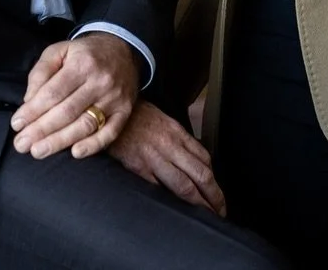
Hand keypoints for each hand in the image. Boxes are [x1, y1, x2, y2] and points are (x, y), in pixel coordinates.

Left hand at [10, 32, 138, 160]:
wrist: (123, 50)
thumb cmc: (85, 53)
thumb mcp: (60, 50)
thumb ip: (42, 71)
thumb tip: (29, 100)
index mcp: (81, 64)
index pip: (53, 92)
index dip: (33, 110)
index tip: (17, 124)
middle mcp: (100, 82)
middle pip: (67, 112)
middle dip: (41, 130)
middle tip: (21, 144)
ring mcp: (114, 98)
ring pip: (85, 125)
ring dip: (60, 141)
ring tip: (39, 151)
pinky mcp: (124, 112)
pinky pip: (110, 133)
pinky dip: (93, 145)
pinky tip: (75, 152)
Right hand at [108, 101, 225, 217]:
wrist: (106, 112)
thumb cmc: (134, 117)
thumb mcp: (162, 120)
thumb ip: (177, 139)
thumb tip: (192, 158)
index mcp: (177, 133)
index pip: (204, 158)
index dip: (215, 179)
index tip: (218, 193)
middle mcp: (169, 145)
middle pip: (200, 174)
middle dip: (214, 196)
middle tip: (220, 211)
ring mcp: (154, 157)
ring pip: (184, 185)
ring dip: (198, 203)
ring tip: (205, 215)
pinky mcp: (137, 167)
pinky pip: (158, 188)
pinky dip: (169, 201)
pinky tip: (176, 211)